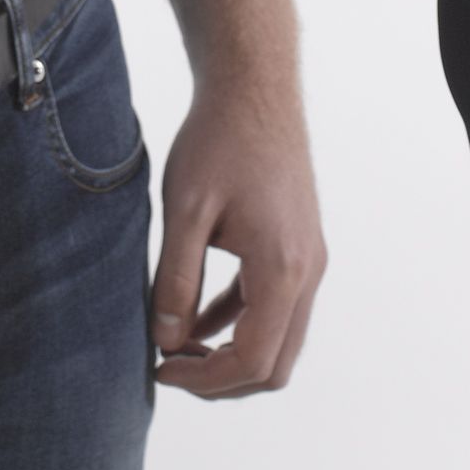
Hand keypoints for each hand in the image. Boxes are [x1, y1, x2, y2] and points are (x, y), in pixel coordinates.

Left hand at [147, 72, 326, 395]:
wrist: (254, 88)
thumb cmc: (217, 141)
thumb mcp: (184, 212)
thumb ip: (175, 282)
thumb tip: (166, 342)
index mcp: (283, 269)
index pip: (253, 360)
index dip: (203, 380)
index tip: (160, 370)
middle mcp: (308, 272)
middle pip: (275, 365)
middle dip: (221, 380)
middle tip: (169, 367)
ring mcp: (309, 260)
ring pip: (279, 340)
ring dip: (232, 354)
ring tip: (175, 346)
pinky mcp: (300, 247)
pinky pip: (275, 308)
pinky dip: (239, 324)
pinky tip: (195, 318)